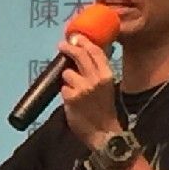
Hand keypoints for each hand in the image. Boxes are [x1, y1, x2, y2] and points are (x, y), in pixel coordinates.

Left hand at [56, 27, 122, 145]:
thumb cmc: (104, 110)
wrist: (103, 132)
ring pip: (67, 73)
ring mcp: (83, 87)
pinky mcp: (71, 97)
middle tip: (62, 45)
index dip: (85, 42)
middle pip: (79, 55)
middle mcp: (96, 79)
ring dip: (67, 79)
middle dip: (69, 48)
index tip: (76, 37)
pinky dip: (65, 93)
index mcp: (107, 75)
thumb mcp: (106, 87)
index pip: (96, 52)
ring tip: (74, 90)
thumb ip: (97, 72)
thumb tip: (86, 56)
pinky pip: (63, 88)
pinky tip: (72, 101)